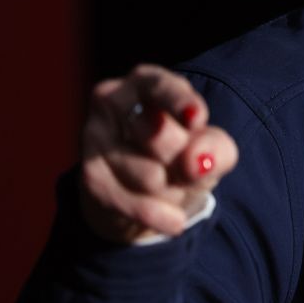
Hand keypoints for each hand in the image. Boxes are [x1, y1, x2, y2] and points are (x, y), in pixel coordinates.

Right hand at [79, 64, 238, 242]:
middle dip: (183, 162)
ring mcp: (94, 135)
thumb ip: (216, 149)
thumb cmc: (185, 151)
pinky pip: (126, 200)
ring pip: (148, 175)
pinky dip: (155, 214)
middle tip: (185, 165)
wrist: (147, 189)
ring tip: (171, 183)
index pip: (161, 86)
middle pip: (161, 137)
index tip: (196, 119)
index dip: (179, 102)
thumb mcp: (212, 147)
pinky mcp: (87, 173)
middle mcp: (114, 99)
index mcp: (148, 81)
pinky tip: (174, 222)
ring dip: (172, 190)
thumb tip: (197, 162)